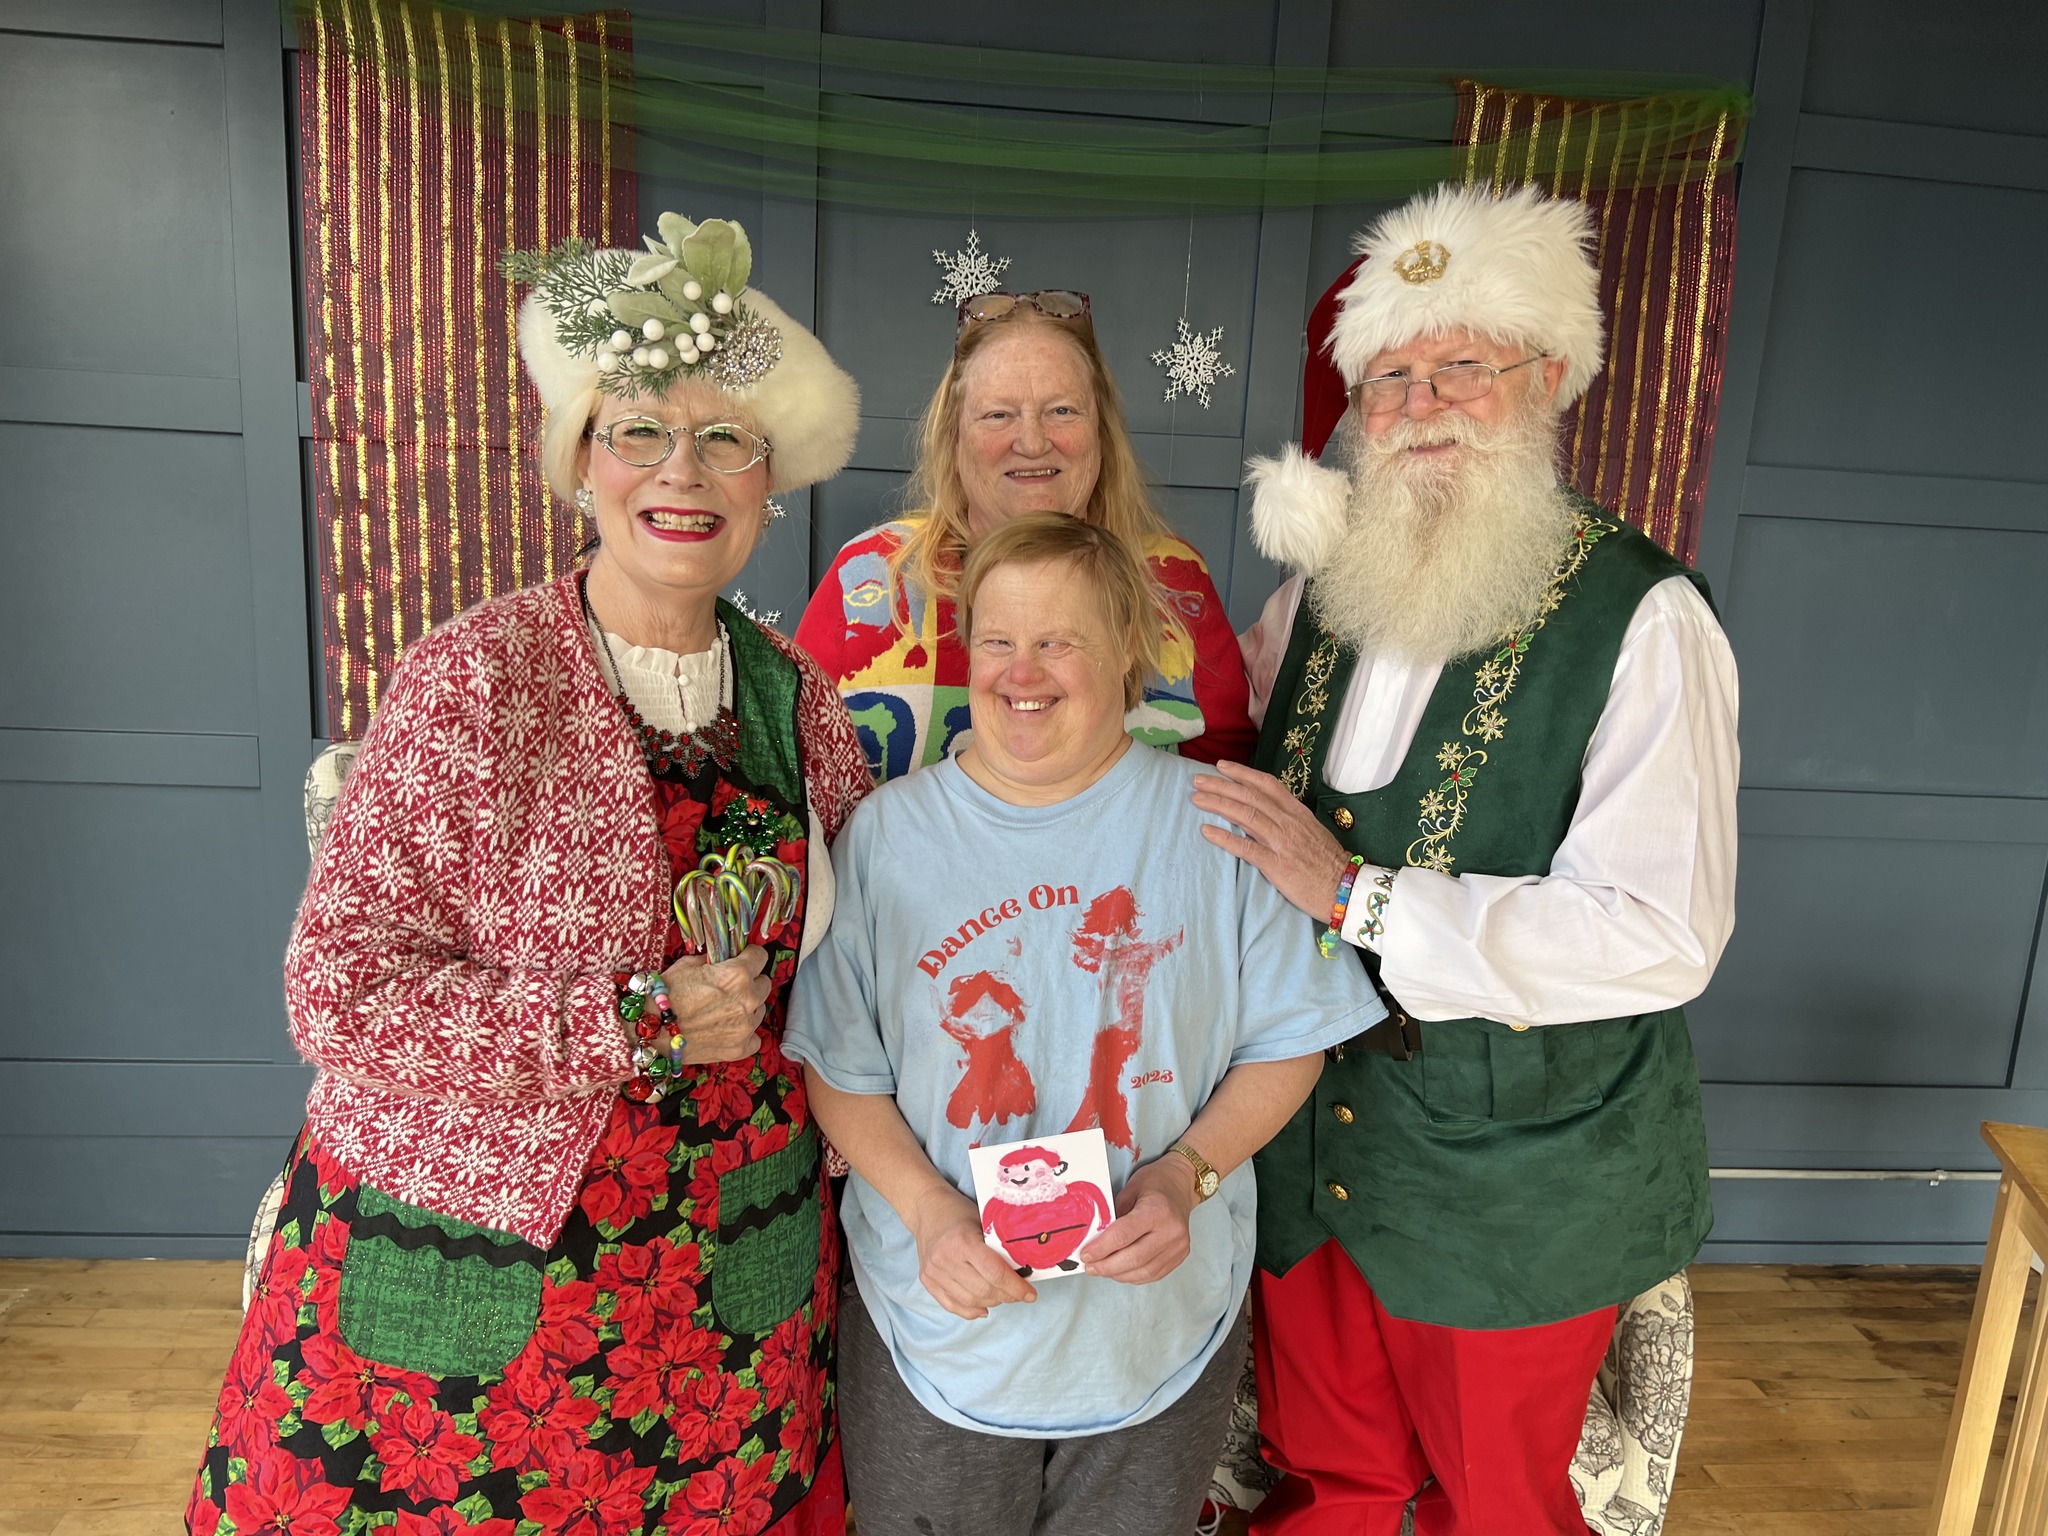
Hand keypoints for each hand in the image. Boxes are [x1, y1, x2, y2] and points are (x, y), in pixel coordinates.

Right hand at [660, 946, 770, 1063]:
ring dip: (747, 1008)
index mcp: (737, 974)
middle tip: (730, 988)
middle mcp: (747, 999)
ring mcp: (746, 1026)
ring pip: (759, 1011)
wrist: (650, 1029)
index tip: (743, 959)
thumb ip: (713, 961)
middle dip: (750, 983)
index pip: (760, 957)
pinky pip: (754, 1038)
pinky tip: (726, 1030)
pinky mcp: (740, 1048)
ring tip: (723, 1011)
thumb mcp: (688, 965)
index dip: (749, 956)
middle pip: (764, 984)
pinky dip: (744, 1034)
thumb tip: (722, 959)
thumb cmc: (664, 994)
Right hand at [910, 1184, 1036, 1319]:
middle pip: (984, 1290)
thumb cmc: (958, 1212)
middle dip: (1007, 1296)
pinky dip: (970, 1311)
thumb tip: (1021, 1271)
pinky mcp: (927, 1280)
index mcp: (963, 1241)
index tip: (1030, 1294)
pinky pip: (951, 1305)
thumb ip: (998, 1246)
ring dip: (991, 1303)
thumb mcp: (982, 1221)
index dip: (1016, 1287)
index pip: (995, 1273)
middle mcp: (946, 1259)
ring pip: (969, 1301)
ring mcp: (934, 1272)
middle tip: (1020, 1294)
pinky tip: (984, 1308)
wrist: (926, 1209)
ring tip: (1003, 1297)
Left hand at [1080, 1157, 1196, 1284]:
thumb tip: (1094, 1240)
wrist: (1181, 1185)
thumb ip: (1113, 1215)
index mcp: (1158, 1210)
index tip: (1085, 1254)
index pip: (1123, 1235)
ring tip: (1101, 1269)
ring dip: (1118, 1274)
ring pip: (1143, 1271)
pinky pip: (1152, 1274)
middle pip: (1134, 1258)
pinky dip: (1133, 1276)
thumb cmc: (1155, 1183)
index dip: (1101, 1248)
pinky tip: (1119, 1270)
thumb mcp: (1130, 1189)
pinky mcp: (1179, 1256)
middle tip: (1089, 1267)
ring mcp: (1178, 1246)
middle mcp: (1171, 1231)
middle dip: (1106, 1266)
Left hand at [1191, 760, 1355, 921]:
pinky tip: (1206, 831)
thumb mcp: (1312, 831)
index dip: (1243, 773)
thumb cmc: (1328, 863)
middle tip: (1197, 780)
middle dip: (1221, 785)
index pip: (1267, 784)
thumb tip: (1266, 811)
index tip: (1222, 766)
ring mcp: (1282, 842)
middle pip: (1250, 796)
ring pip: (1245, 815)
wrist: (1345, 889)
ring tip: (1196, 799)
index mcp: (1297, 812)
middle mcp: (1288, 822)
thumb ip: (1290, 819)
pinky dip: (1224, 838)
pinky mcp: (1276, 865)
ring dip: (1218, 805)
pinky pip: (1246, 848)